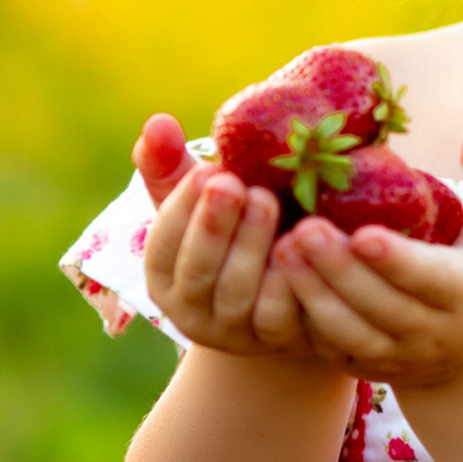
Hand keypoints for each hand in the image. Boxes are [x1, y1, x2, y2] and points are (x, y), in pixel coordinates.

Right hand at [134, 114, 313, 357]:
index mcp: (164, 275)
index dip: (182, 210)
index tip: (205, 171)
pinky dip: (292, 278)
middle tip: (237, 183)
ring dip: (253, 246)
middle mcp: (192, 312)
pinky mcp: (278, 339)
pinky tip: (304, 239)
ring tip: (269, 199)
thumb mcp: (200, 197)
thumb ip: (172, 163)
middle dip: (215, 227)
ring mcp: (235, 332)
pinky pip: (283, 314)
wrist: (284, 279)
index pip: (162, 245)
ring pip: (239, 295)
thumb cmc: (233, 224)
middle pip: (199, 273)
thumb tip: (157, 122)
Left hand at [274, 127, 462, 387]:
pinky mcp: (361, 366)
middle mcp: (432, 332)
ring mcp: (394, 355)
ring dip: (312, 293)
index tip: (362, 231)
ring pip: (348, 332)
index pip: (430, 278)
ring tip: (282, 248)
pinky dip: (300, 316)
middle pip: (380, 307)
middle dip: (340, 270)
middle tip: (303, 227)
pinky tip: (272, 278)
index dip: (396, 260)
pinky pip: (326, 347)